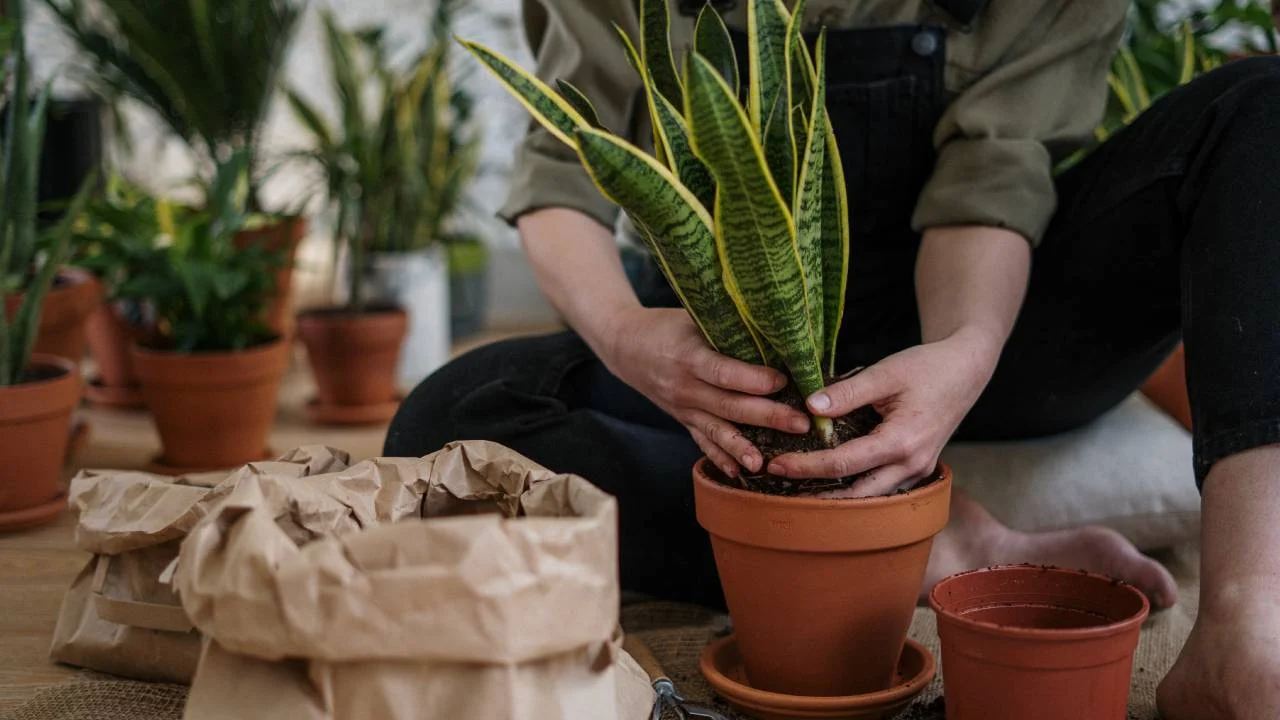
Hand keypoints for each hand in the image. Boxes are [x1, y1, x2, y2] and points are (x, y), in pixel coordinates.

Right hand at [601, 307, 810, 476]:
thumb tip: (774, 330)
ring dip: (743, 448)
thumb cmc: (666, 326)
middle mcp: (685, 387)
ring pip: (716, 431)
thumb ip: (726, 327)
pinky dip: (720, 458)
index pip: (724, 373)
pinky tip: (739, 473)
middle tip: (801, 424)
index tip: (784, 381)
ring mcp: (682, 408)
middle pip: (729, 406)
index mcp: (689, 357)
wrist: (625, 346)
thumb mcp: (692, 318)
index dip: (754, 379)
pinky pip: (702, 442)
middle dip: (767, 416)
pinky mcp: (682, 420)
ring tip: (767, 463)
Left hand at [766, 326, 1001, 496]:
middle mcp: (912, 464)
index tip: (777, 465)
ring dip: (837, 496)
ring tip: (800, 489)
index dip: (807, 466)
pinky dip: (857, 487)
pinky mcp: (918, 467)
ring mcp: (918, 470)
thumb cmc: (928, 367)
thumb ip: (847, 392)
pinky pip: (884, 487)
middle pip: (856, 493)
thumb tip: (809, 408)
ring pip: (872, 497)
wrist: (966, 369)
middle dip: (816, 493)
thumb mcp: (886, 373)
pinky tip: (832, 481)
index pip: (844, 463)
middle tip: (780, 484)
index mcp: (902, 442)